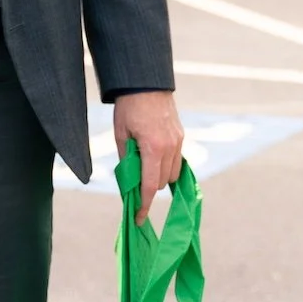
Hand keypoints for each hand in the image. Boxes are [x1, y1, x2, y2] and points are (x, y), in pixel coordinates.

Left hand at [113, 92, 183, 224]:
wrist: (146, 82)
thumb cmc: (128, 107)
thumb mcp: (121, 135)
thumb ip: (127, 160)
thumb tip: (129, 182)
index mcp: (153, 148)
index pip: (149, 186)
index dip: (143, 205)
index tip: (138, 219)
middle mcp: (170, 147)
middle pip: (161, 183)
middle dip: (148, 188)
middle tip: (133, 182)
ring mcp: (178, 141)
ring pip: (172, 174)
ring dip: (159, 177)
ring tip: (144, 167)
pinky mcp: (181, 136)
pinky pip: (177, 160)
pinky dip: (167, 166)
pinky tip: (155, 159)